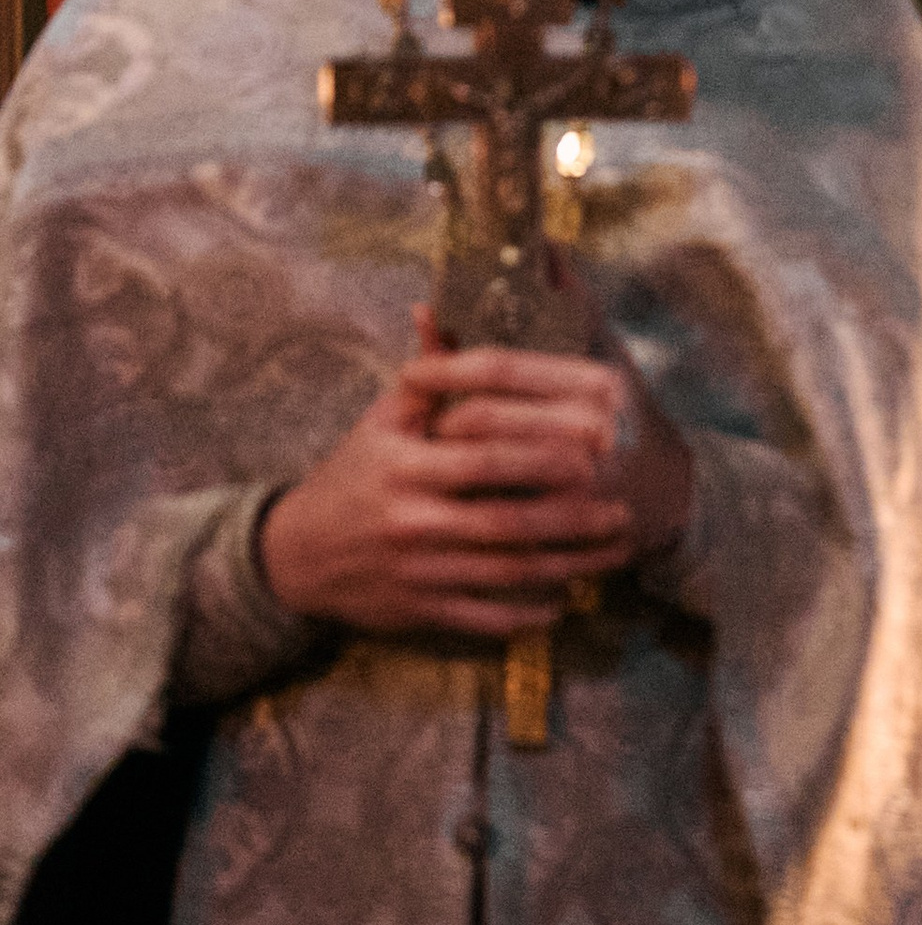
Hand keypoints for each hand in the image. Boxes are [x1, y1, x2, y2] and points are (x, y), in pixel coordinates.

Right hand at [260, 307, 691, 639]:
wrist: (295, 554)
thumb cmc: (355, 475)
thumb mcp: (380, 421)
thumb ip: (424, 375)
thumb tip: (436, 307)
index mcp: (404, 464)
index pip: (483, 457)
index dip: (542, 455)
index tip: (596, 448)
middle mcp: (410, 519)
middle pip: (505, 520)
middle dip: (571, 515)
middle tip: (623, 501)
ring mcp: (417, 569)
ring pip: (506, 572)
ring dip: (569, 563)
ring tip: (615, 546)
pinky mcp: (419, 609)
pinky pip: (484, 617)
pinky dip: (528, 613)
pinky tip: (566, 599)